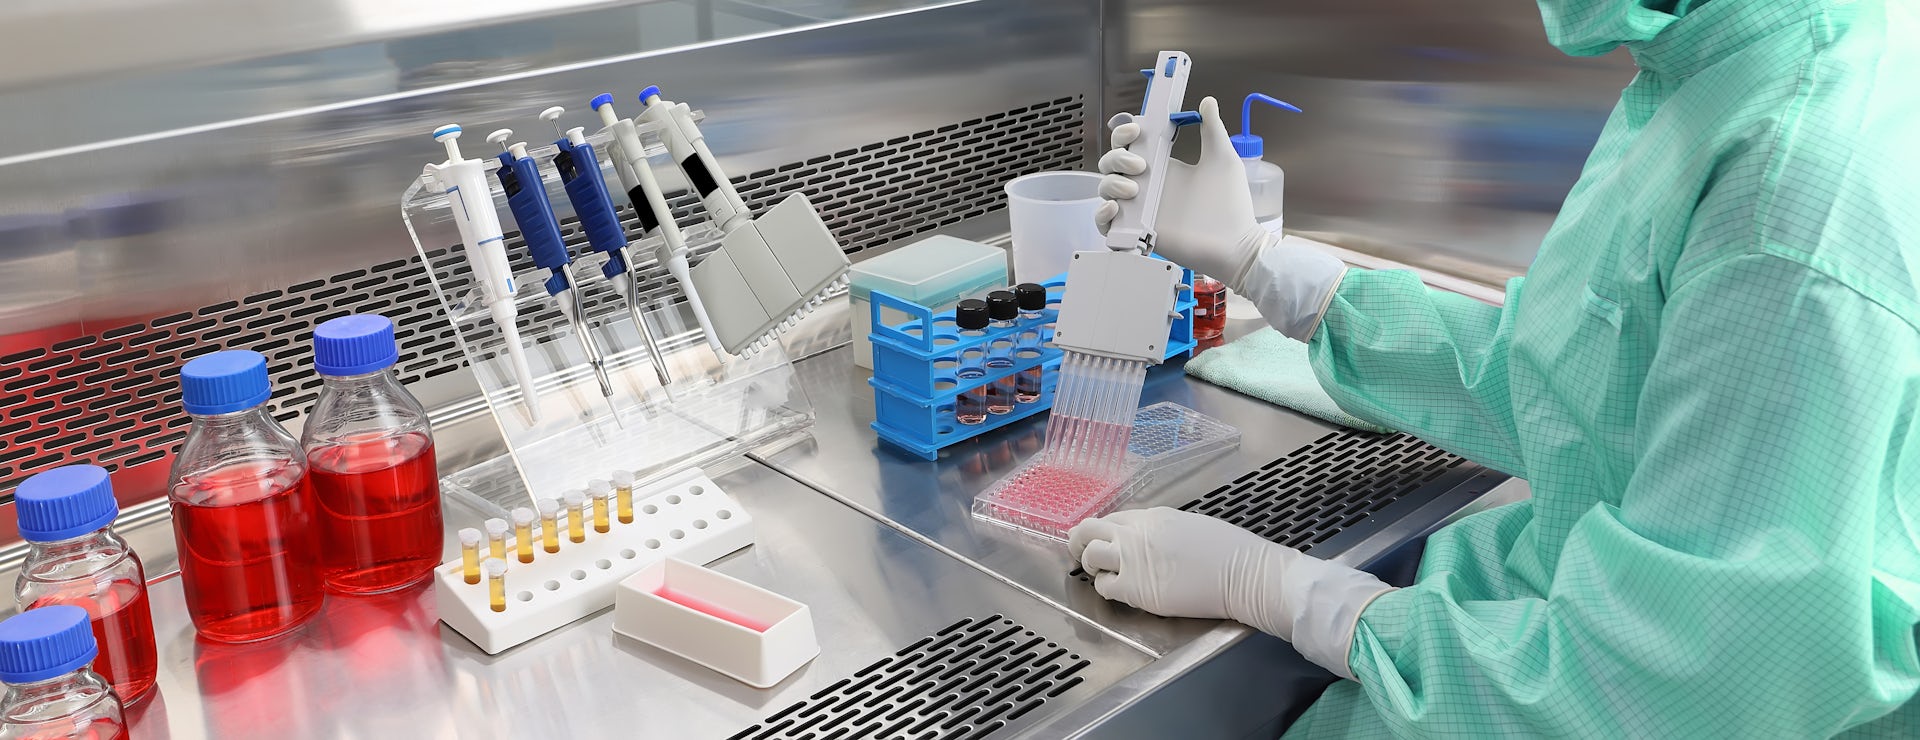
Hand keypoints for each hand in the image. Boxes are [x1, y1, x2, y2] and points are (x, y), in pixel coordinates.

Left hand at [1068, 507, 1394, 678]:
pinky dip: (1106, 587)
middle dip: (1079, 540)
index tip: (1103, 538)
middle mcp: (1137, 533)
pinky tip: (1119, 590)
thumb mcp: (1191, 525)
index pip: (1112, 517)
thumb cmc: (1229, 550)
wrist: (1244, 573)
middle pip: (1088, 529)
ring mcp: (1134, 560)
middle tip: (1082, 552)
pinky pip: (1105, 586)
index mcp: (1153, 516)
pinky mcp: (1136, 588)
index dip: (1103, 529)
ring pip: (1089, 556)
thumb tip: (1148, 536)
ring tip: (1102, 572)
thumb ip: (1161, 529)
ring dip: (1091, 565)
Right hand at [1094, 96, 1272, 290]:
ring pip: (1105, 189)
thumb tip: (1207, 101)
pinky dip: (1101, 214)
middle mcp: (1147, 185)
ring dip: (1111, 183)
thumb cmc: (1231, 203)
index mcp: (1163, 166)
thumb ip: (1212, 129)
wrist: (1234, 243)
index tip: (1137, 130)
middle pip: (1111, 163)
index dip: (1124, 133)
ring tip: (1134, 189)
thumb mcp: (1222, 158)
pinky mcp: (1138, 232)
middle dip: (1117, 157)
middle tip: (1140, 165)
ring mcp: (1140, 209)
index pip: (1130, 144)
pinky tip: (1115, 208)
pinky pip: (1105, 224)